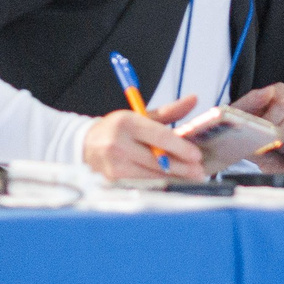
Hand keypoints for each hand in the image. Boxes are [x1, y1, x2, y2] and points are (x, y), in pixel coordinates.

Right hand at [82, 94, 202, 180]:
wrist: (84, 145)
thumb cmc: (118, 130)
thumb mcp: (140, 116)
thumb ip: (169, 111)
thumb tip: (194, 99)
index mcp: (126, 123)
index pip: (159, 137)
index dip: (180, 147)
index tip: (197, 155)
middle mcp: (118, 144)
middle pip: (157, 159)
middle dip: (182, 167)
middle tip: (199, 171)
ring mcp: (113, 164)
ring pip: (151, 175)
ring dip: (173, 178)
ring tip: (190, 177)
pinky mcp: (112, 180)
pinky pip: (142, 184)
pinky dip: (158, 184)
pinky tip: (171, 182)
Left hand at [231, 84, 283, 173]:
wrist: (250, 161)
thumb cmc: (245, 135)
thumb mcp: (240, 117)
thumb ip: (252, 100)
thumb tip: (268, 91)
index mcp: (280, 96)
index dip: (272, 118)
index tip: (261, 128)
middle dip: (278, 136)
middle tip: (267, 141)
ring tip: (277, 149)